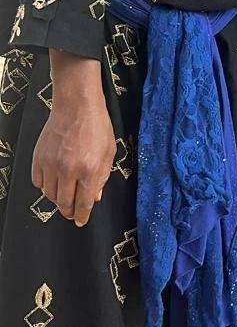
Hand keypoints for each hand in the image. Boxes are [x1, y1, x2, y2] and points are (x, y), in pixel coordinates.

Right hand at [32, 54, 115, 226]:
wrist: (76, 105)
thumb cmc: (97, 126)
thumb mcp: (108, 152)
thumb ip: (102, 177)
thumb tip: (95, 197)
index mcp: (89, 170)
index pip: (84, 203)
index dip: (82, 216)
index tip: (80, 221)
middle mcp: (69, 170)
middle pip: (64, 203)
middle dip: (69, 212)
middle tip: (72, 214)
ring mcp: (51, 164)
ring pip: (50, 194)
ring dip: (58, 199)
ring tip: (64, 196)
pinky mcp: (39, 157)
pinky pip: (38, 181)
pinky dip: (45, 186)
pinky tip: (53, 182)